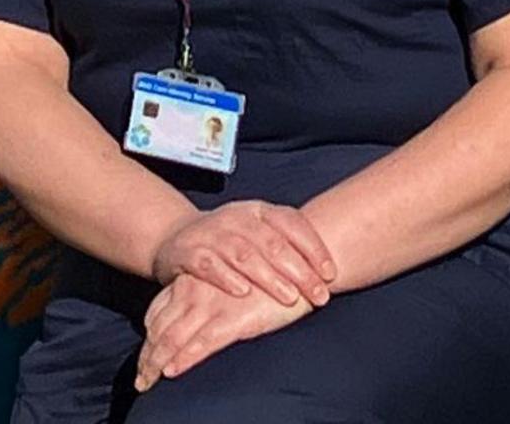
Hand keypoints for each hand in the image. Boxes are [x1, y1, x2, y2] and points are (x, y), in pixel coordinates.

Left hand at [134, 272, 310, 389]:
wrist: (297, 258)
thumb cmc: (266, 270)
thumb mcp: (230, 275)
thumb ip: (208, 288)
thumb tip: (192, 310)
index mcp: (193, 280)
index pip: (158, 311)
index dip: (148, 336)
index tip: (143, 357)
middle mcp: (194, 291)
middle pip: (158, 328)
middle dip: (147, 356)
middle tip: (139, 379)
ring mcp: (210, 305)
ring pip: (172, 338)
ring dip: (155, 363)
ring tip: (145, 382)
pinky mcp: (231, 320)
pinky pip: (200, 344)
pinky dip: (183, 359)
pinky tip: (171, 372)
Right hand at [151, 200, 336, 308]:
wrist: (177, 237)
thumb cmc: (231, 240)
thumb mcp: (259, 233)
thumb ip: (288, 245)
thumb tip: (330, 272)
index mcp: (259, 210)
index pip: (292, 223)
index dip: (314, 248)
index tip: (331, 274)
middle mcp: (237, 218)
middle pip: (272, 243)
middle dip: (299, 270)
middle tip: (319, 295)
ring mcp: (212, 234)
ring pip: (244, 254)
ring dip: (269, 277)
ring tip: (290, 298)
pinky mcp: (189, 252)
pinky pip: (210, 265)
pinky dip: (227, 278)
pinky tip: (243, 292)